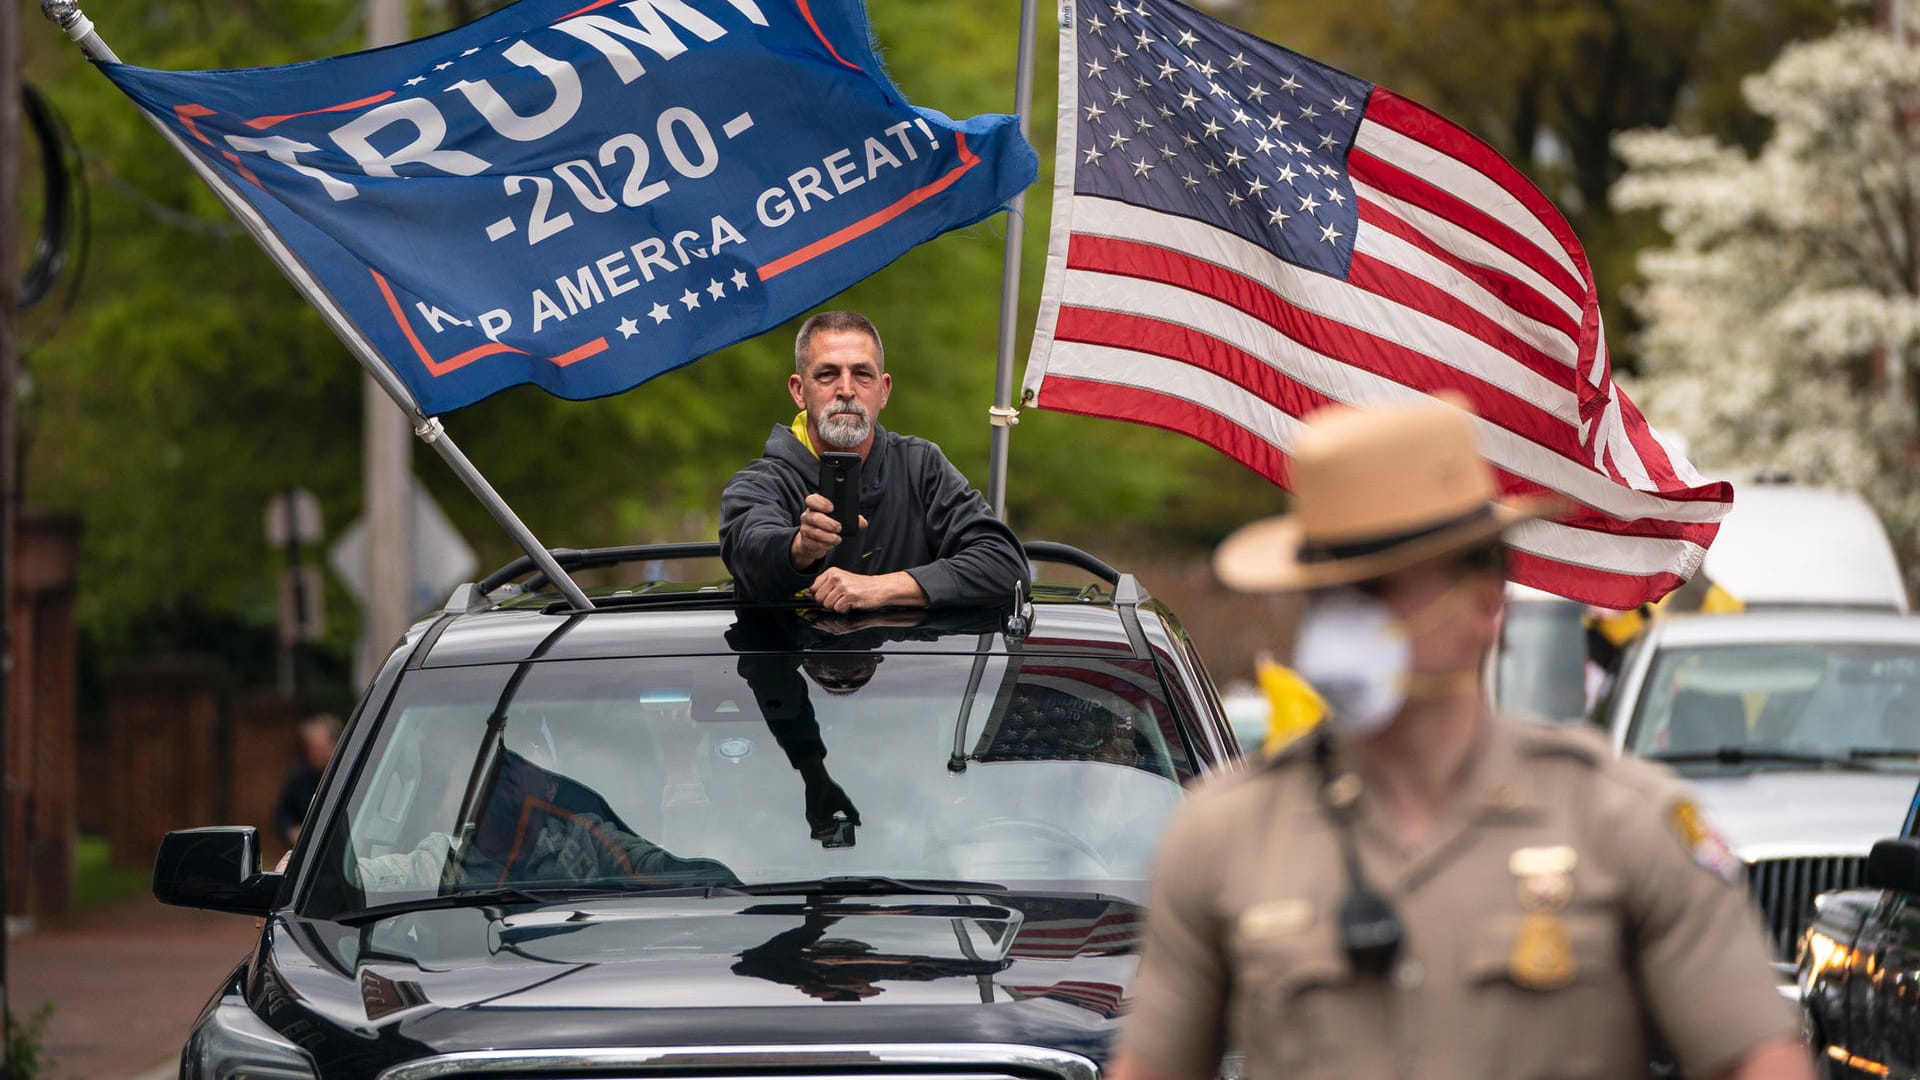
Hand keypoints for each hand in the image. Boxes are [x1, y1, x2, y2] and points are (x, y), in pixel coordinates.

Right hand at [788, 493, 867, 570]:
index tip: (832, 508)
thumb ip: (852, 518)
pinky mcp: (806, 542)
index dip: (821, 503)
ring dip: (828, 537)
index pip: (812, 500)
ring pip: (814, 532)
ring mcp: (805, 529)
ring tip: (837, 539)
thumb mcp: (839, 519)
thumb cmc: (828, 525)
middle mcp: (807, 516)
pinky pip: (814, 543)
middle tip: (839, 527)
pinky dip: (824, 545)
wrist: (814, 541)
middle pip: (813, 517)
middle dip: (827, 523)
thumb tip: (862, 522)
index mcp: (814, 506)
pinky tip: (830, 544)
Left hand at [797, 756, 861, 839]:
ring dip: (832, 829)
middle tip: (841, 827)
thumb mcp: (845, 804)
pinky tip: (833, 817)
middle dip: (834, 835)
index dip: (833, 839)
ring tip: (837, 821)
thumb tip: (859, 824)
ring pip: (821, 833)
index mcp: (823, 821)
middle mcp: (817, 821)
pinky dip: (828, 823)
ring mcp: (812, 819)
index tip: (843, 838)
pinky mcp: (810, 814)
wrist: (821, 782)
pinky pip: (820, 825)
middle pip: (823, 837)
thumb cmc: (831, 792)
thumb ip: (852, 813)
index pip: (826, 836)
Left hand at [807, 568, 926, 612]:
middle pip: (819, 598)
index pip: (813, 588)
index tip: (829, 596)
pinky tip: (851, 603)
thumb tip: (806, 594)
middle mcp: (836, 577)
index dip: (819, 596)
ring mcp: (843, 586)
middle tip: (840, 599)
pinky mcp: (850, 596)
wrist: (879, 588)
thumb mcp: (840, 582)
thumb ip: (822, 588)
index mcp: (832, 572)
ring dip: (837, 607)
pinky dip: (844, 610)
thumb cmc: (860, 586)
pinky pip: (838, 609)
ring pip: (827, 605)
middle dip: (828, 603)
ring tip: (847, 600)